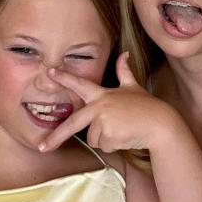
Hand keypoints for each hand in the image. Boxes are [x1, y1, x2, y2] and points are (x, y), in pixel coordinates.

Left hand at [37, 52, 176, 153]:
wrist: (160, 124)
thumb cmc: (146, 107)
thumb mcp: (134, 87)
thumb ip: (124, 72)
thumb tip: (125, 53)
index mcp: (102, 95)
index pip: (80, 84)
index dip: (65, 78)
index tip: (50, 72)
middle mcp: (99, 106)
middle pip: (72, 123)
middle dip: (55, 137)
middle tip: (41, 147)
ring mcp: (102, 121)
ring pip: (94, 139)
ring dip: (106, 139)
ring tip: (122, 130)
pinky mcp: (108, 135)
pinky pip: (103, 146)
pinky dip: (113, 145)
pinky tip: (125, 137)